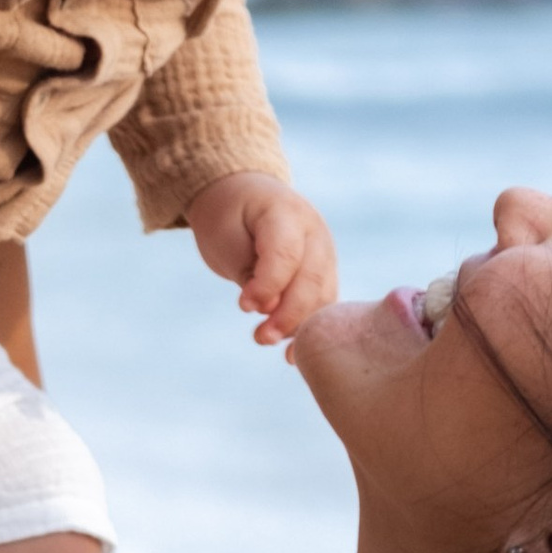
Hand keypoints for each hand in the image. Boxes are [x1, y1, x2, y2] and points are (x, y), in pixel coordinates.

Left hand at [184, 172, 337, 347]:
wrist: (245, 198)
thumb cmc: (229, 218)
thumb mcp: (226, 237)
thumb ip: (249, 270)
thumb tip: (271, 308)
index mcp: (286, 212)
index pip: (286, 254)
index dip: (268, 285)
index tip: (243, 306)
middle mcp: (315, 231)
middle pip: (311, 279)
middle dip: (287, 315)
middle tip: (260, 337)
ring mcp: (325, 253)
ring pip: (323, 296)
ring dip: (298, 326)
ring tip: (267, 341)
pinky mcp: (326, 273)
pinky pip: (324, 305)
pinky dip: (309, 330)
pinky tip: (291, 354)